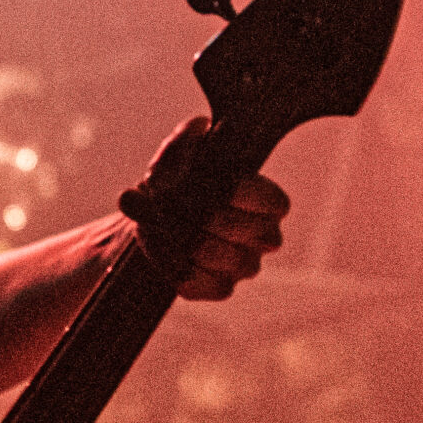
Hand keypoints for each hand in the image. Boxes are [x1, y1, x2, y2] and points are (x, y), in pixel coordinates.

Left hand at [123, 115, 290, 300]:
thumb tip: (193, 134)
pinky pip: (193, 279)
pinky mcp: (221, 288)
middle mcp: (266, 237)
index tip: (201, 178)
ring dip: (171, 231)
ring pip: (209, 251)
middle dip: (188, 207)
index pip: (270, 201)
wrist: (159, 216)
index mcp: (270, 202)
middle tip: (162, 197)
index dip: (233, 190)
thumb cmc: (180, 176)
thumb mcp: (183, 148)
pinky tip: (155, 240)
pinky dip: (165, 257)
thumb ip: (188, 137)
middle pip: (230, 224)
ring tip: (152, 216)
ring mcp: (246, 266)